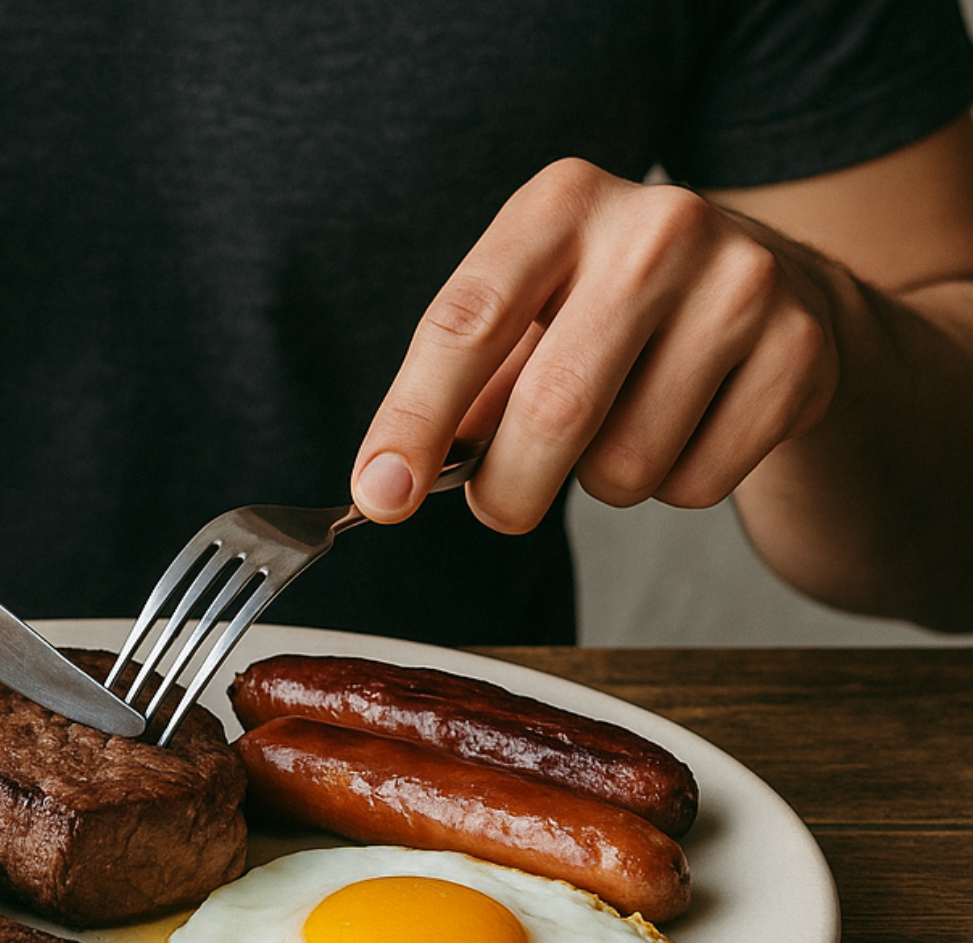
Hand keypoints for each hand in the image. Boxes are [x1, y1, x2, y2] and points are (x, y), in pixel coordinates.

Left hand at [350, 158, 841, 529]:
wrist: (774, 286)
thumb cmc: (613, 311)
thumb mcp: (531, 313)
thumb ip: (463, 387)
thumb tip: (392, 480)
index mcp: (562, 203)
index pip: (466, 324)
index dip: (413, 422)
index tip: (379, 497)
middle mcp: (657, 227)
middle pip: (552, 411)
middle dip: (507, 491)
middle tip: (501, 504)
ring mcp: (742, 284)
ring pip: (626, 466)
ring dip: (601, 483)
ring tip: (622, 428)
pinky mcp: (800, 351)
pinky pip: (696, 485)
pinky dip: (673, 488)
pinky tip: (690, 427)